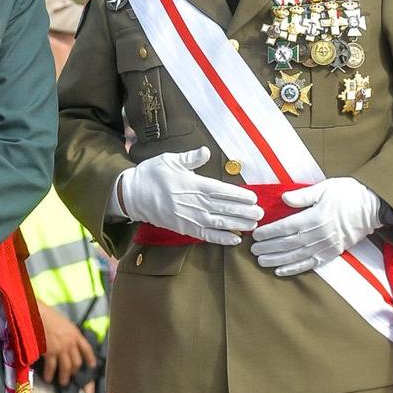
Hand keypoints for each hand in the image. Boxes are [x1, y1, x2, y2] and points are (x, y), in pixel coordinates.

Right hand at [39, 303, 95, 384]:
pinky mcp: (50, 353)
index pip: (87, 349)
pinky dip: (50, 374)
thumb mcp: (64, 323)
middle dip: (75, 370)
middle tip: (72, 375)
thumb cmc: (48, 315)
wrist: (37, 314)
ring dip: (65, 376)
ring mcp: (61, 349)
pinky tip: (48, 378)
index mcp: (76, 334)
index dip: (90, 358)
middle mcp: (70, 343)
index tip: (91, 365)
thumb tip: (67, 340)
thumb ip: (68, 333)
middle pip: (77, 362)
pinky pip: (51, 367)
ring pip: (66, 367)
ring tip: (63, 382)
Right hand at [119, 147, 262, 245]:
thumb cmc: (151, 175)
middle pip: (224, 208)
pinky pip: (206, 235)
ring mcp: (189, 218)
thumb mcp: (169, 160)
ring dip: (238, 225)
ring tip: (254, 226)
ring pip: (219, 223)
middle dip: (244, 212)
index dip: (239, 195)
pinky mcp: (184, 228)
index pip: (221, 191)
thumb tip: (206, 152)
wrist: (132, 195)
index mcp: (193, 184)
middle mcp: (194, 202)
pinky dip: (221, 239)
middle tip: (261, 214)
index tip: (253, 198)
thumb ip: (190, 158)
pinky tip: (235, 240)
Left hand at [250, 178, 382, 276]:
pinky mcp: (331, 253)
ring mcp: (325, 246)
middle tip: (253, 250)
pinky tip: (280, 271)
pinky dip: (294, 269)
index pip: (286, 227)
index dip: (269, 232)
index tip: (256, 234)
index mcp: (315, 217)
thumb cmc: (349, 194)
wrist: (373, 208)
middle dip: (268, 248)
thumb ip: (303, 195)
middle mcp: (318, 234)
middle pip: (287, 244)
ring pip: (296, 256)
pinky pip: (310, 264)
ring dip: (277, 260)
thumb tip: (283, 199)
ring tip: (261, 261)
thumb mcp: (325, 187)